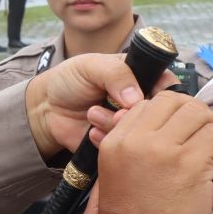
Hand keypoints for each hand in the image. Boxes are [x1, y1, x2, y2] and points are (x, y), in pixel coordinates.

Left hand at [25, 53, 179, 160]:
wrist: (46, 108)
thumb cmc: (69, 80)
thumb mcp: (90, 66)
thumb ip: (116, 73)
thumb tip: (136, 97)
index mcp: (138, 76)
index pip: (166, 83)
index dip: (164, 92)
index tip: (151, 97)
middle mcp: (138, 101)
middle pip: (157, 111)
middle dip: (136, 112)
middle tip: (117, 108)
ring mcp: (128, 123)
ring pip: (140, 131)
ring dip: (115, 123)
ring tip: (92, 114)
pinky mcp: (118, 143)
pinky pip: (123, 147)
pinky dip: (106, 138)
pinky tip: (90, 130)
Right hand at [91, 93, 212, 213]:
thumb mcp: (113, 175)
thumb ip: (128, 148)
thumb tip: (154, 130)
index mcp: (116, 141)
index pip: (145, 104)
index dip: (168, 111)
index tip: (182, 123)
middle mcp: (136, 139)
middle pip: (171, 101)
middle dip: (191, 109)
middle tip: (204, 124)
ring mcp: (163, 149)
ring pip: (196, 112)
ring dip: (212, 120)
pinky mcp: (189, 163)